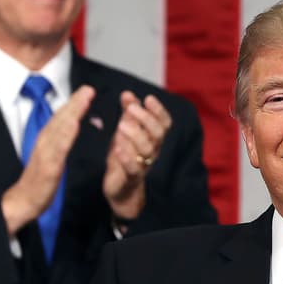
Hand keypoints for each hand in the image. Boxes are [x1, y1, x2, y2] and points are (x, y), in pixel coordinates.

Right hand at [1, 86, 95, 233]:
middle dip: (74, 102)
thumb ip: (61, 143)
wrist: (23, 202)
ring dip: (72, 113)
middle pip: (60, 119)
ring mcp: (45, 154)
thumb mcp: (52, 158)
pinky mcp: (48, 168)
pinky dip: (66, 136)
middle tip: (88, 88)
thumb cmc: (39, 181)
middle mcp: (45, 143)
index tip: (86, 90)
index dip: (73, 104)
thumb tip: (73, 129)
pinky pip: (58, 150)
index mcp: (47, 141)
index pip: (61, 118)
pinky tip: (74, 125)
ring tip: (84, 99)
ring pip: (59, 129)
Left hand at [103, 91, 172, 221]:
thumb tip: (128, 94)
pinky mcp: (131, 178)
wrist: (121, 189)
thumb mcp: (125, 133)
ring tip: (121, 126)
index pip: (164, 124)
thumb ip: (128, 114)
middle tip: (131, 108)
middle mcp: (152, 151)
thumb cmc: (125, 157)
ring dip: (136, 135)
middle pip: (158, 134)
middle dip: (146, 119)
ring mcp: (144, 165)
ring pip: (147, 149)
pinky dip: (127, 158)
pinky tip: (118, 148)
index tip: (148, 98)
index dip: (159, 111)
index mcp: (153, 139)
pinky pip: (134, 169)